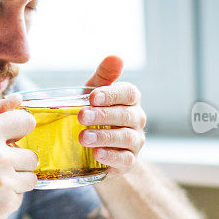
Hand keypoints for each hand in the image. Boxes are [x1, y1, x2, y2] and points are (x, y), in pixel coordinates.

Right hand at [0, 95, 37, 218]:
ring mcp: (4, 182)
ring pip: (30, 176)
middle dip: (15, 159)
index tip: (10, 136)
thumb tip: (17, 99)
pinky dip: (7, 197)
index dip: (18, 129)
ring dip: (15, 179)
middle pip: (31, 154)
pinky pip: (20, 195)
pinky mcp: (7, 204)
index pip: (26, 121)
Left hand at [78, 56, 146, 175]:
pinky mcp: (129, 161)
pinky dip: (111, 156)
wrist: (98, 148)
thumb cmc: (96, 114)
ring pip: (125, 137)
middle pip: (125, 115)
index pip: (129, 93)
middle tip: (82, 116)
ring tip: (84, 138)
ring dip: (104, 136)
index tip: (93, 96)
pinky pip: (125, 159)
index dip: (112, 94)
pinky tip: (96, 154)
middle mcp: (137, 119)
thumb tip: (115, 56)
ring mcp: (135, 141)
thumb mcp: (94, 94)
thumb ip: (103, 76)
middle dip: (103, 115)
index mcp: (130, 100)